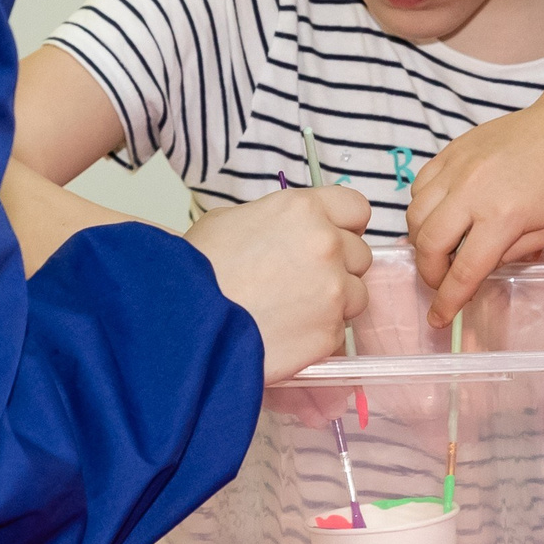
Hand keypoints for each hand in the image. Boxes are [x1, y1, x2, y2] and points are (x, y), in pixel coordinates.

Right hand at [187, 186, 371, 383]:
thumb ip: (274, 221)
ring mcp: (332, 292)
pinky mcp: (328, 334)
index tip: (333, 238)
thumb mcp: (228, 221)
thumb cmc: (196, 271)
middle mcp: (326, 246)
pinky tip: (284, 333)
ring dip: (333, 303)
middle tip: (302, 281)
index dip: (345, 225)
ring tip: (292, 311)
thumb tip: (286, 232)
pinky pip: (336, 332)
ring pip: (356, 296)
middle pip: (360, 255)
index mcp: (303, 210)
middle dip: (338, 268)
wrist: (184, 324)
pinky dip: (316, 335)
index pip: (356, 208)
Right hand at [406, 102, 543, 323]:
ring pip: (415, 212)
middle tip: (440, 282)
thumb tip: (478, 268)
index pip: (464, 270)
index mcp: (503, 216)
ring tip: (440, 249)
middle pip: (428, 243)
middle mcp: (472, 190)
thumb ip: (511, 253)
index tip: (439, 318)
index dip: (448, 300)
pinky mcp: (453, 149)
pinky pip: (421, 184)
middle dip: (429, 272)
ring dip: (421, 239)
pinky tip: (441, 214)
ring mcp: (458, 166)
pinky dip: (423, 206)